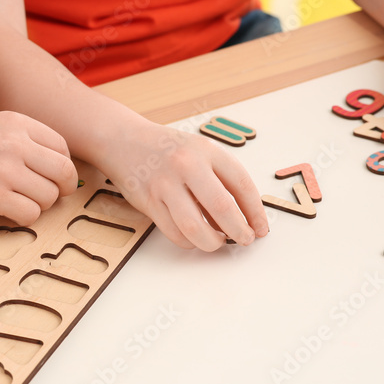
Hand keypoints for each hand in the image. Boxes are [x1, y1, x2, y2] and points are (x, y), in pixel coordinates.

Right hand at [0, 111, 77, 224]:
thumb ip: (20, 138)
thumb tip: (53, 163)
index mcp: (16, 122)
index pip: (61, 147)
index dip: (62, 167)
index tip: (54, 177)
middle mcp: (15, 143)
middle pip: (64, 172)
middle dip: (62, 189)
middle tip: (50, 195)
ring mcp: (5, 170)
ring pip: (49, 197)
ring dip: (39, 205)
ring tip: (20, 202)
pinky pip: (30, 214)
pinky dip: (24, 218)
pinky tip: (9, 213)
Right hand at [99, 123, 268, 250]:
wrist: (123, 140)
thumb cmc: (167, 150)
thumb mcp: (199, 151)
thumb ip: (219, 179)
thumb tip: (241, 218)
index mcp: (206, 150)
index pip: (241, 184)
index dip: (255, 211)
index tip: (261, 228)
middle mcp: (186, 165)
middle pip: (222, 208)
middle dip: (239, 231)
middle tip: (245, 240)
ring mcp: (164, 184)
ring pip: (194, 227)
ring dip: (212, 242)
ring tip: (217, 242)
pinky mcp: (147, 201)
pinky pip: (173, 232)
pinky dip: (188, 242)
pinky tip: (194, 238)